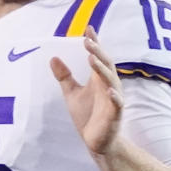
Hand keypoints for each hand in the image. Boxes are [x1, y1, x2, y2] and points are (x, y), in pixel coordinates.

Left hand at [50, 26, 123, 154]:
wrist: (97, 142)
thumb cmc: (88, 115)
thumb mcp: (71, 93)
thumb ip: (64, 76)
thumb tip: (53, 58)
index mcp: (98, 79)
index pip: (97, 57)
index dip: (94, 43)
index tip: (88, 29)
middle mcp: (108, 85)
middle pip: (105, 64)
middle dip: (97, 52)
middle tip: (87, 40)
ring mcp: (113, 99)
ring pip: (111, 80)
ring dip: (102, 69)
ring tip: (92, 58)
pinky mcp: (115, 114)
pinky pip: (117, 103)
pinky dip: (114, 96)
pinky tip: (109, 89)